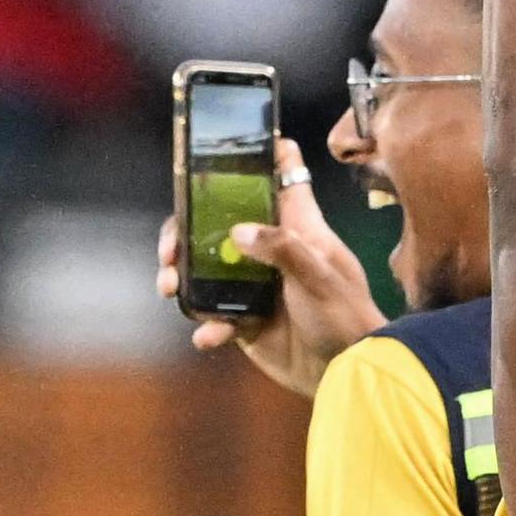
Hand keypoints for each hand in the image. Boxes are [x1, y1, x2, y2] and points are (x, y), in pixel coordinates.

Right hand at [154, 139, 385, 397]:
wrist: (347, 373)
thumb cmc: (345, 316)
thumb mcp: (320, 276)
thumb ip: (283, 249)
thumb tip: (237, 230)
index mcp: (300, 229)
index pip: (284, 180)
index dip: (265, 156)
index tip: (234, 142)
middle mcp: (274, 251)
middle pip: (220, 224)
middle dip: (186, 232)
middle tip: (169, 249)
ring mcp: (257, 287)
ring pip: (206, 270)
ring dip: (181, 278)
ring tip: (168, 287)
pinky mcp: (247, 321)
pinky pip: (213, 316)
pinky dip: (206, 325)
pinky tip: (211, 335)